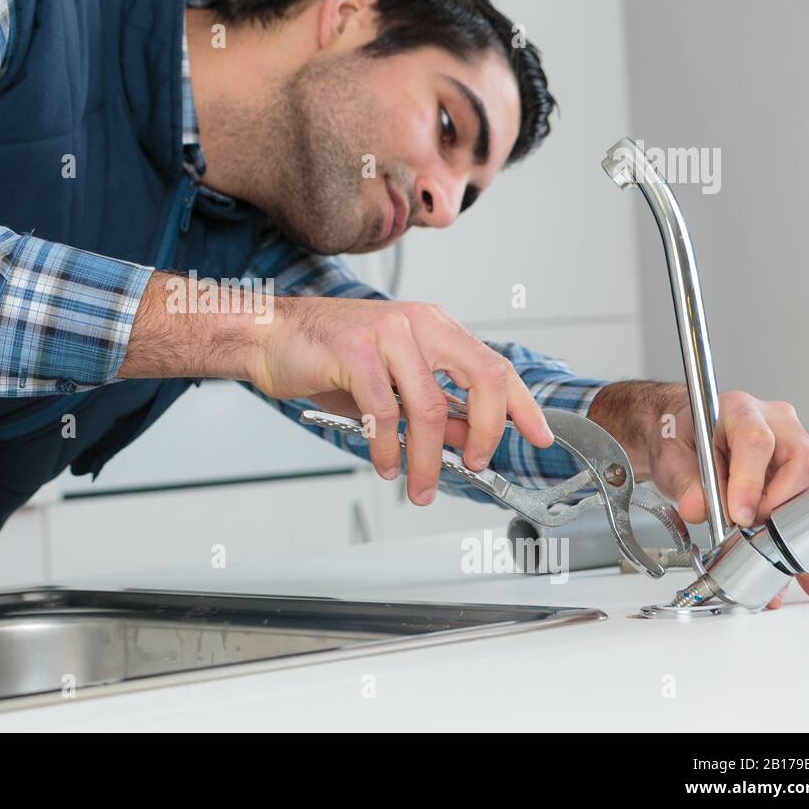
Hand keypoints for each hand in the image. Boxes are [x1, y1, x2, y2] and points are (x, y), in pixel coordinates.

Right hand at [247, 296, 553, 504]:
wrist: (268, 335)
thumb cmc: (325, 355)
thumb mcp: (389, 382)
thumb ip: (432, 407)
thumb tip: (471, 440)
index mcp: (433, 327)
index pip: (494, 365)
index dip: (522, 405)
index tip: (540, 435)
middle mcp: (418, 324)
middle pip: (482, 377)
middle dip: (490, 431)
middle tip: (478, 466)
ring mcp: (388, 333)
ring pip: (430, 407)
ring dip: (427, 458)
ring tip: (418, 485)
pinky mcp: (356, 350)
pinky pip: (385, 413)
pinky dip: (389, 448)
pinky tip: (385, 463)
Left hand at [645, 389, 808, 607]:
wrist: (682, 436)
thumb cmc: (681, 438)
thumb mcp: (670, 457)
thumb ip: (683, 482)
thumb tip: (697, 508)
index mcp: (739, 410)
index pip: (756, 442)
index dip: (750, 482)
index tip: (738, 515)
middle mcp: (776, 423)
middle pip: (800, 463)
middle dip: (775, 505)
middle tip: (747, 527)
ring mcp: (793, 446)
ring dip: (784, 521)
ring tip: (757, 543)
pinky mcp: (799, 472)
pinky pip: (807, 503)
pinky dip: (795, 536)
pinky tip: (790, 563)